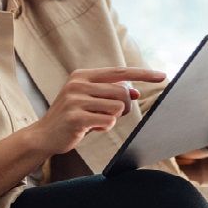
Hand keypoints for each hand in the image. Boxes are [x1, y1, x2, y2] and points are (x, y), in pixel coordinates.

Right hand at [29, 66, 165, 154]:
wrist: (44, 135)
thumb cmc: (73, 117)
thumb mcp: (90, 100)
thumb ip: (110, 93)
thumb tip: (134, 93)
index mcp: (83, 75)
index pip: (120, 72)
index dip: (143, 74)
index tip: (163, 75)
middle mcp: (78, 83)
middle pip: (123, 92)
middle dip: (124, 108)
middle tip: (110, 115)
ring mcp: (75, 99)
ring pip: (118, 108)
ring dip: (112, 118)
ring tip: (95, 121)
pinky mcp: (76, 117)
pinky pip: (108, 121)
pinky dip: (104, 127)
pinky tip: (90, 128)